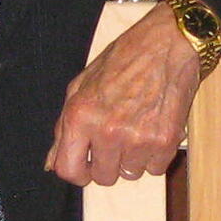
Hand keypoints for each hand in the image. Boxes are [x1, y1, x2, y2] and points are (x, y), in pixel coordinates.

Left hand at [47, 3, 205, 185]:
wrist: (168, 43)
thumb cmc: (124, 59)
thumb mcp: (81, 85)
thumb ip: (63, 127)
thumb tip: (51, 163)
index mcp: (81, 116)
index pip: (69, 170)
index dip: (78, 172)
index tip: (87, 166)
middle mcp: (107, 131)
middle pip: (103, 177)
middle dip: (109, 162)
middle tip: (118, 138)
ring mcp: (138, 138)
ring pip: (131, 174)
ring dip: (134, 158)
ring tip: (139, 128)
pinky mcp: (165, 141)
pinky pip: (156, 169)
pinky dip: (156, 155)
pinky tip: (155, 129)